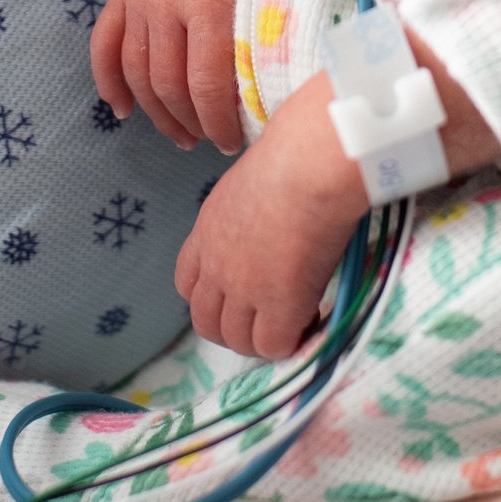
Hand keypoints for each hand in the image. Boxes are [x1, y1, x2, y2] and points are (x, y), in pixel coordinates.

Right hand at [90, 0, 258, 151]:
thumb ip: (269, 33)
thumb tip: (282, 99)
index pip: (209, 85)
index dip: (221, 124)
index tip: (238, 143)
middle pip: (169, 86)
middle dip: (192, 123)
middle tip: (214, 141)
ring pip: (136, 73)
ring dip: (157, 113)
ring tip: (183, 134)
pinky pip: (103, 45)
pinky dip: (108, 82)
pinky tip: (123, 111)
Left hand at [175, 73, 364, 356]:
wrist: (311, 165)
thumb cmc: (293, 155)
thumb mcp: (248, 183)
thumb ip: (246, 212)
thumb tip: (270, 216)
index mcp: (206, 231)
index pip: (186, 284)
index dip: (212, 296)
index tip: (241, 295)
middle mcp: (216, 265)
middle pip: (205, 322)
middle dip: (234, 329)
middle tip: (269, 319)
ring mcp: (243, 289)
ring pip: (238, 342)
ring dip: (263, 339)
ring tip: (295, 322)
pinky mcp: (278, 305)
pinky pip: (274, 346)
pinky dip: (292, 340)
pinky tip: (313, 317)